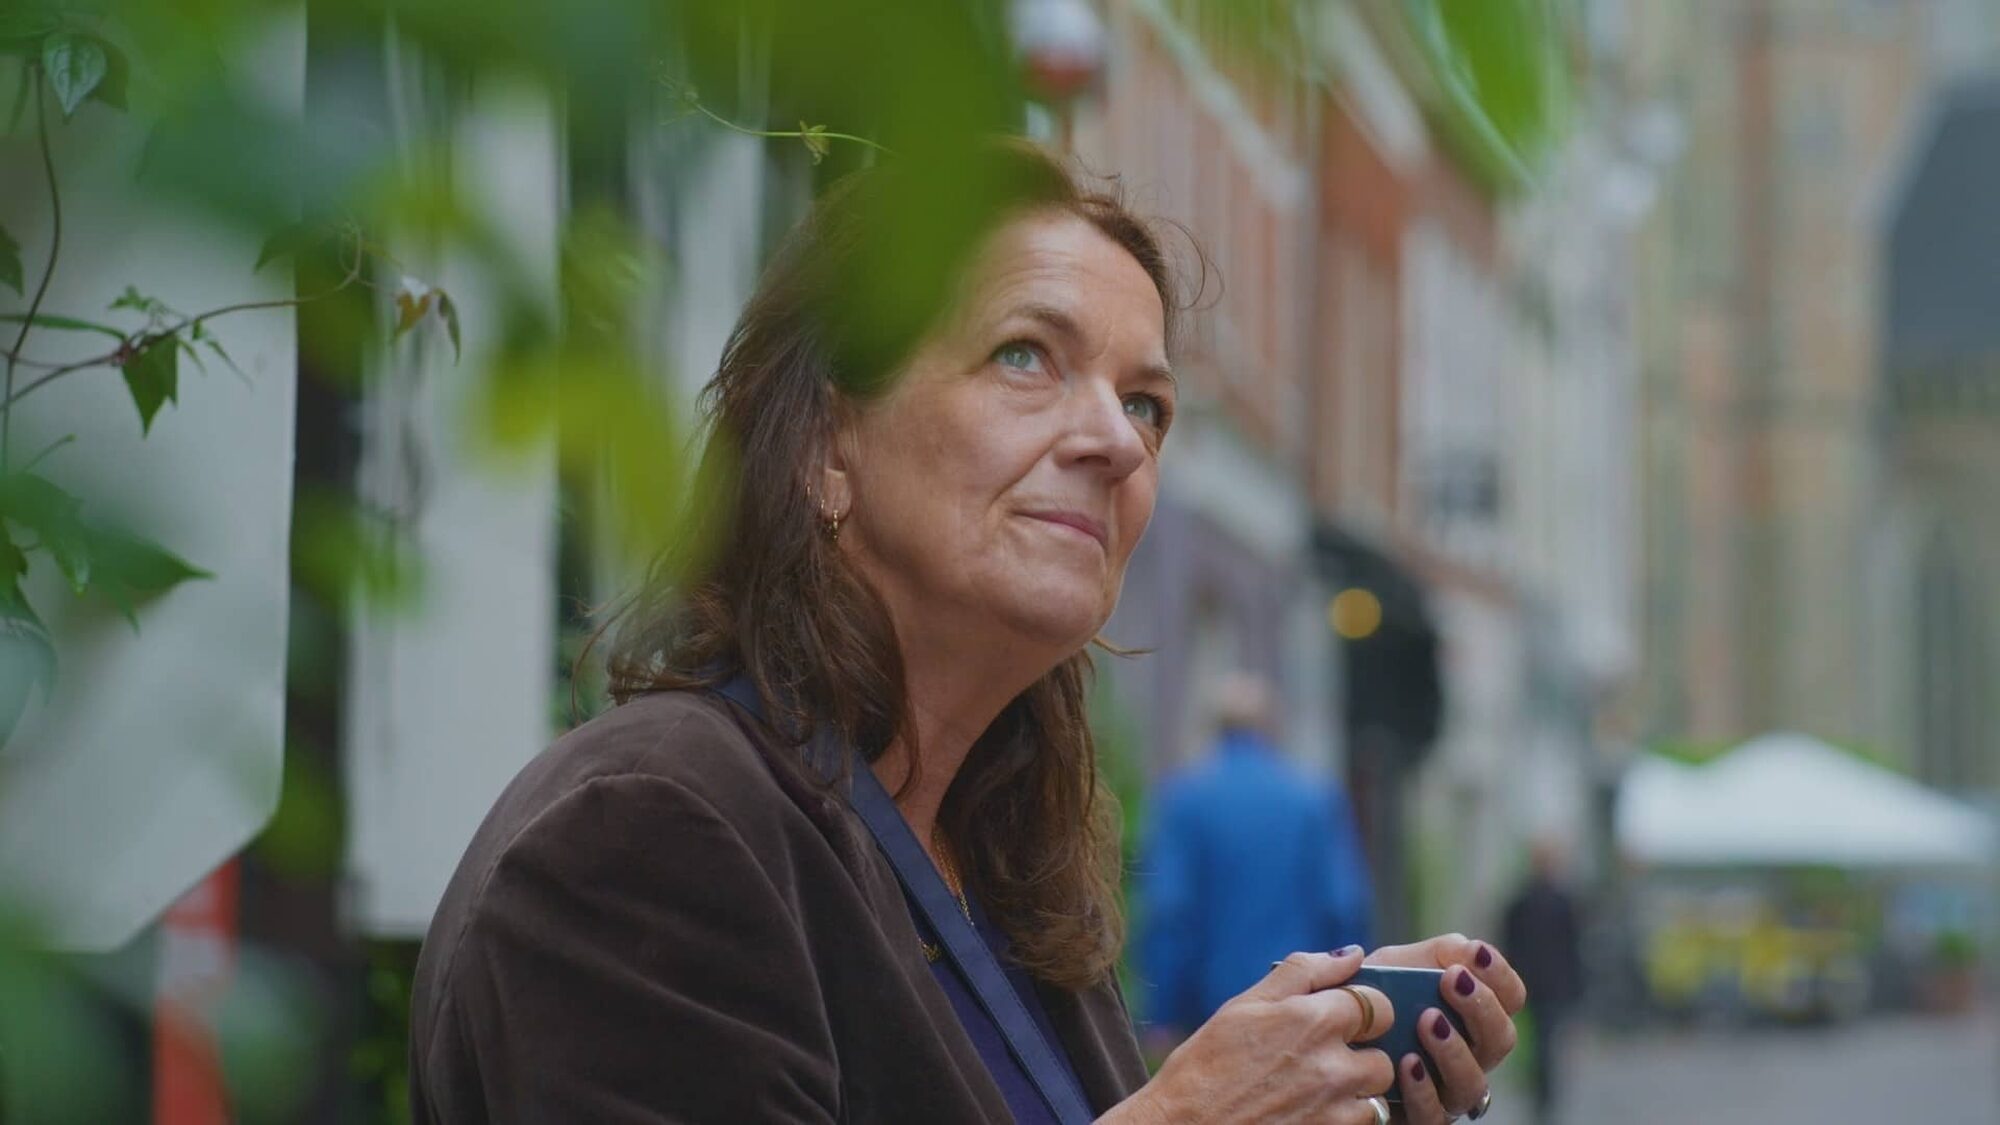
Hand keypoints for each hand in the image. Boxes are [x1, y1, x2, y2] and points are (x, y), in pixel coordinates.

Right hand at [1104, 947, 1397, 1124]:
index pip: (1378, 1004)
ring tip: (1316, 1088)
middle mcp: (1332, 1067)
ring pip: (1377, 1094)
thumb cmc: (1206, 1063)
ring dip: (1357, 1090)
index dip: (1361, 1009)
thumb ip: (1303, 971)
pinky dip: (1345, 1117)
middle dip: (1362, 1053)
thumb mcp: (1245, 1004)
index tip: (1340, 1017)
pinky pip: (1364, 1124)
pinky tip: (1311, 1110)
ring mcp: (1335, 1110)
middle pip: (1384, 1054)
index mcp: (1313, 1021)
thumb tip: (1351, 954)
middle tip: (1326, 1057)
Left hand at [1365, 934, 1527, 1122]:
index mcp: (1471, 1015)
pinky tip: (1408, 1062)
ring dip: (1455, 1050)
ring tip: (1428, 1021)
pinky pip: (1435, 1115)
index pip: (1510, 998)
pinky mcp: (1420, 1116)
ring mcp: (1447, 1090)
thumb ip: (1436, 954)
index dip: (1501, 977)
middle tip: (1452, 981)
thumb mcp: (1397, 965)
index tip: (1476, 954)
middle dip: (1482, 1008)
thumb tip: (1471, 950)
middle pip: (1501, 1040)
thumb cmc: (1368, 997)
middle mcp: (1469, 1056)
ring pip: (1474, 1083)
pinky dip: (1425, 1090)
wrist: (1325, 1034)